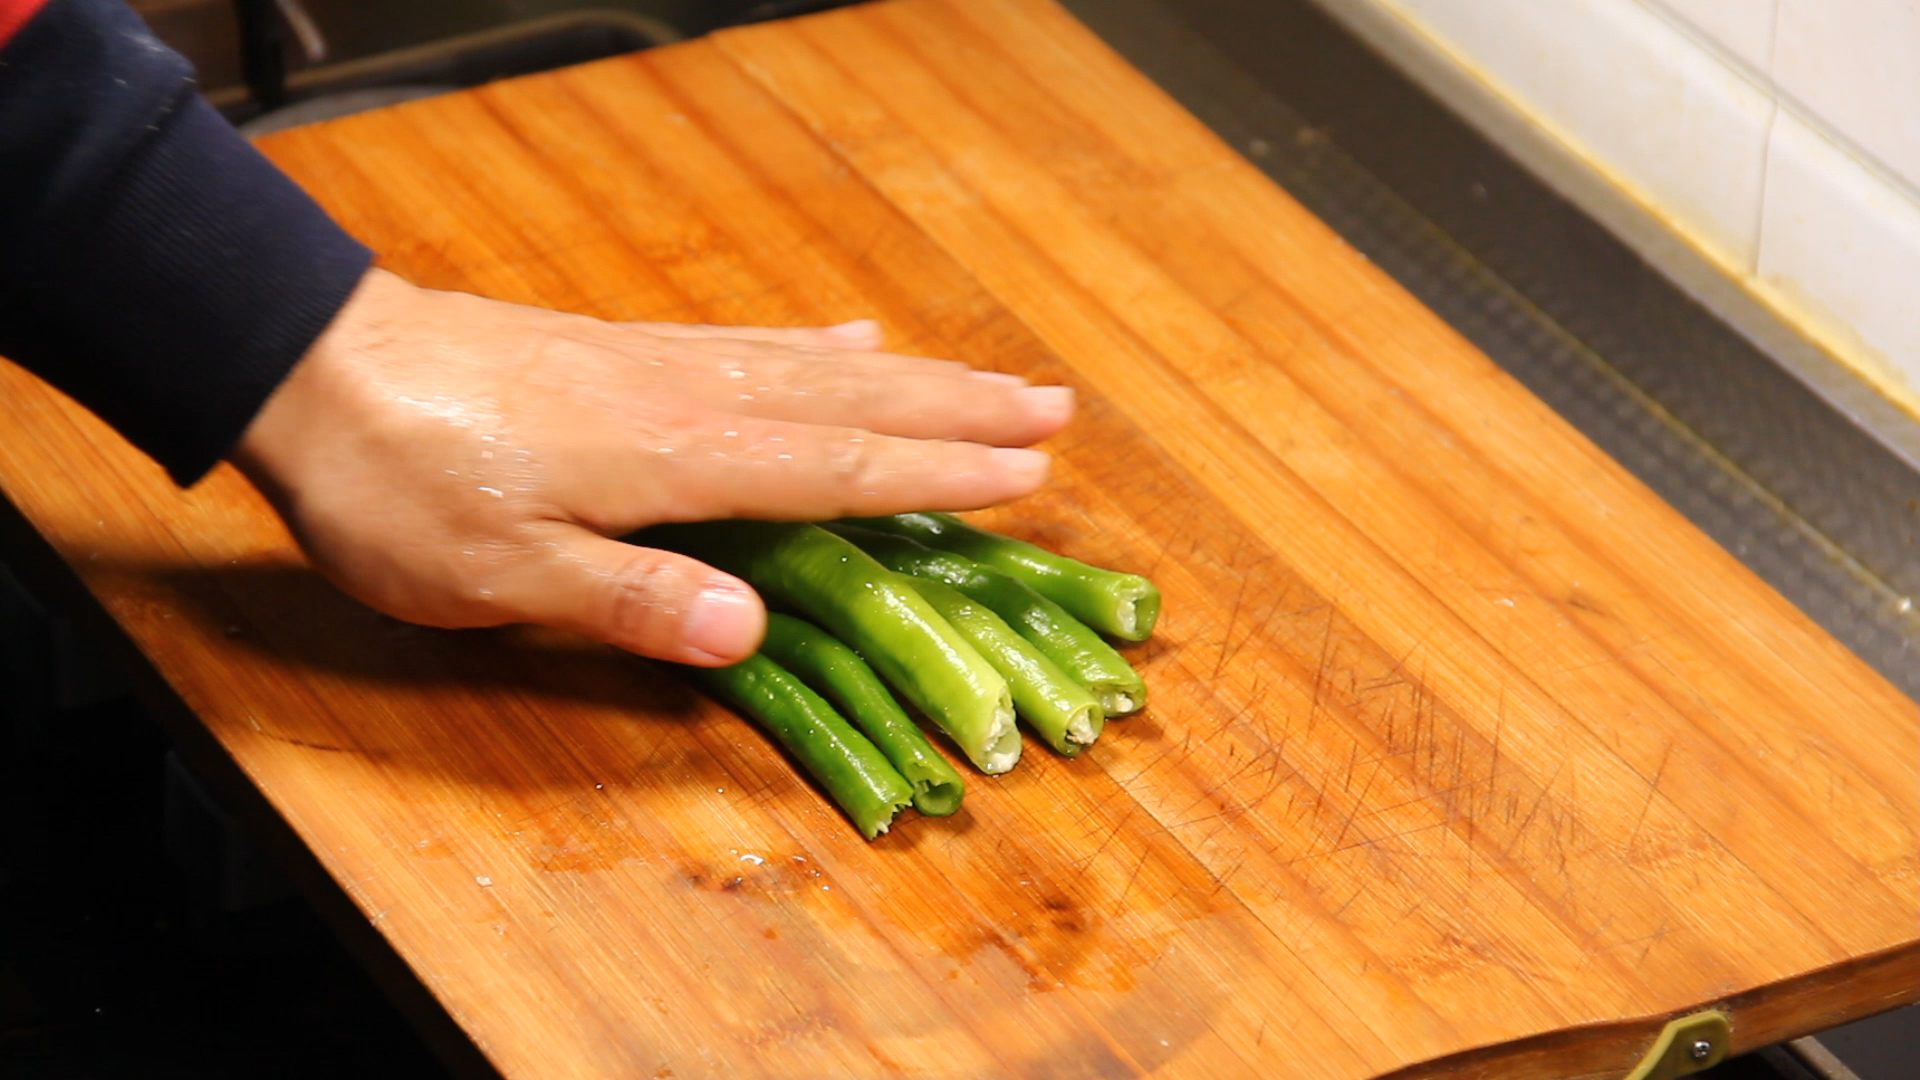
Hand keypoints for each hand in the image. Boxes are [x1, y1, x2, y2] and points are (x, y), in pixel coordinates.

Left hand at [231, 269, 1072, 665]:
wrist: (315, 366)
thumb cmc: (403, 486)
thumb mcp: (500, 575)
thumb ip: (631, 600)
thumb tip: (754, 631)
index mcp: (681, 458)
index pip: (840, 467)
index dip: (939, 472)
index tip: (1030, 474)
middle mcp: (693, 396)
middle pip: (855, 401)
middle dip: (960, 410)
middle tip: (1056, 409)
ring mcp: (663, 364)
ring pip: (820, 366)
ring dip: (916, 374)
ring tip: (996, 377)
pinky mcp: (628, 351)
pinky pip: (755, 343)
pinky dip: (820, 344)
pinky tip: (849, 339)